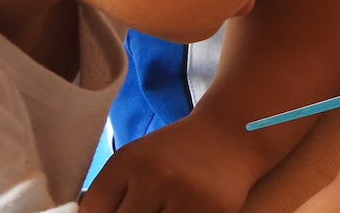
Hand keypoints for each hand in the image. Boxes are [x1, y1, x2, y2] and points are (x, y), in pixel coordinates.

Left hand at [80, 112, 254, 212]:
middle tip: (147, 209)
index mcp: (127, 161)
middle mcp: (154, 175)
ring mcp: (185, 194)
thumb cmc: (175, 155)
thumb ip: (108, 197)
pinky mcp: (212, 210)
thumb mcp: (136, 162)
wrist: (230, 134)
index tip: (119, 211)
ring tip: (163, 209)